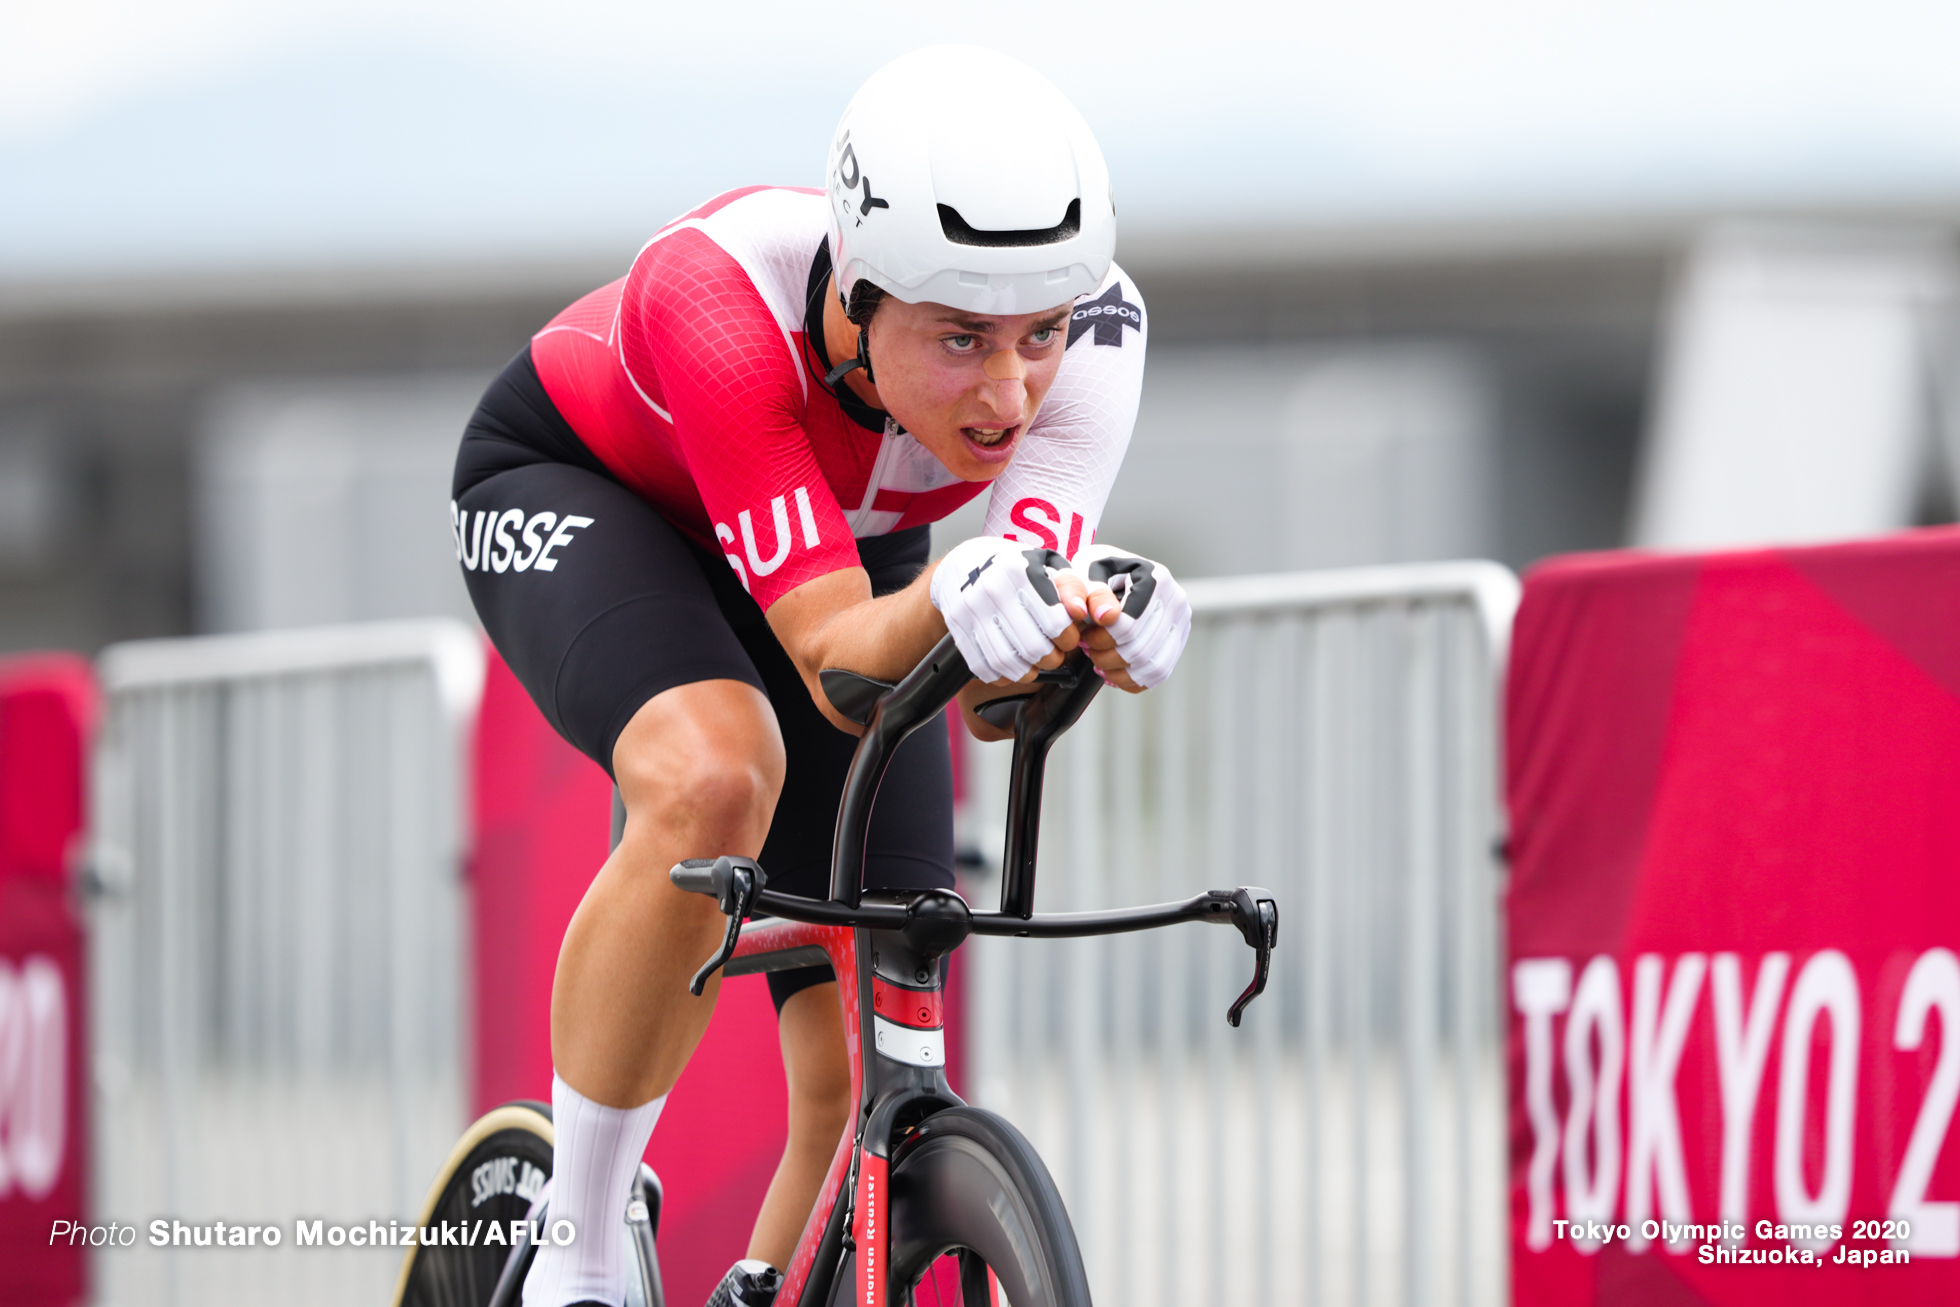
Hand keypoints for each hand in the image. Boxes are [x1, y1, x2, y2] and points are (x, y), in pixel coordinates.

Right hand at [930, 537, 1074, 684]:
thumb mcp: (1047, 564)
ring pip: (1006, 662)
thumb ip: (1070, 587)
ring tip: (1035, 666)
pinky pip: (981, 665)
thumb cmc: (1014, 566)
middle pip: (1033, 648)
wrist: (963, 562)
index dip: (1068, 639)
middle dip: (1051, 659)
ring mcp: (971, 609)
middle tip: (1054, 654)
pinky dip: (1000, 675)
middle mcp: (993, 589)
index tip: (1068, 638)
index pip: (1055, 623)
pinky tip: (1011, 668)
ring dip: (1027, 673)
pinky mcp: (957, 626)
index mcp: (1021, 572)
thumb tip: (1080, 612)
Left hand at [1071, 544, 1191, 690]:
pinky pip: (1160, 673)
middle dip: (1107, 657)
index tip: (1083, 635)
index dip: (1100, 639)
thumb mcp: (1085, 572)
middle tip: (1088, 650)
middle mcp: (1176, 600)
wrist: (1114, 573)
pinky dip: (1133, 680)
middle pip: (1141, 649)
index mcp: (1156, 579)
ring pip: (1153, 667)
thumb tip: (1105, 616)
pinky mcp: (1179, 640)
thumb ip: (1090, 592)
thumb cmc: (1097, 571)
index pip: (1128, 626)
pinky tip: (1113, 672)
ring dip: (1120, 673)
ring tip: (1099, 663)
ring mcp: (1182, 622)